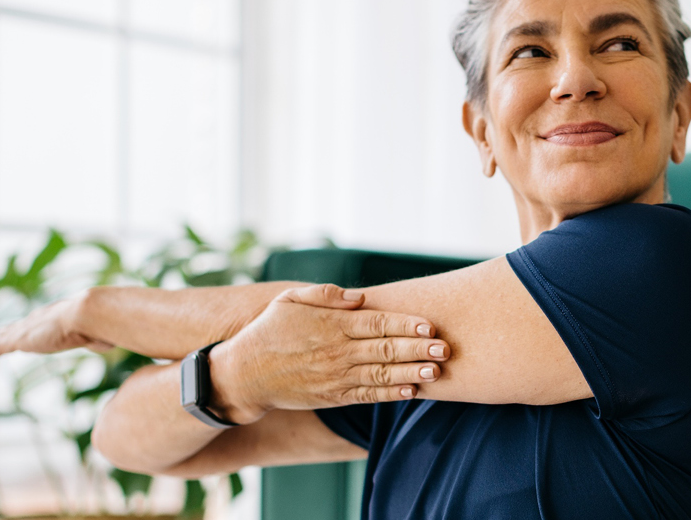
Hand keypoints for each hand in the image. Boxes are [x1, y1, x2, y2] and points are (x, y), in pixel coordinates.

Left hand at [0, 292, 111, 360]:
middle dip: (2, 330)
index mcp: (56, 318)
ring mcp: (29, 329)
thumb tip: (107, 342)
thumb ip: (97, 338)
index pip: (37, 324)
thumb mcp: (96, 333)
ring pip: (4, 334)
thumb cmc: (97, 322)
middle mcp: (40, 320)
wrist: (88, 314)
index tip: (20, 329)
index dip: (27, 328)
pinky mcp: (20, 339)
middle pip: (16, 326)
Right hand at [208, 284, 449, 423]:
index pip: (376, 323)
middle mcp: (337, 351)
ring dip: (412, 373)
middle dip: (418, 349)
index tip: (429, 325)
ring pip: (381, 375)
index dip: (405, 324)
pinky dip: (391, 394)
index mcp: (330, 324)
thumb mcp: (290, 300)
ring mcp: (336, 376)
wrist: (244, 375)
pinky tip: (412, 391)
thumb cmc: (270, 331)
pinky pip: (367, 395)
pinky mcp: (333, 397)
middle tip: (446, 348)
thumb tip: (359, 297)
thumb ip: (326, 294)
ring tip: (437, 370)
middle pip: (385, 350)